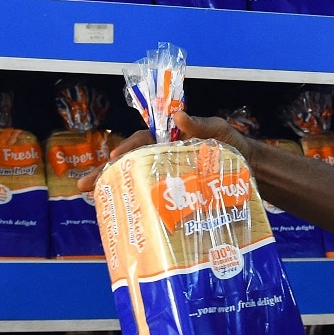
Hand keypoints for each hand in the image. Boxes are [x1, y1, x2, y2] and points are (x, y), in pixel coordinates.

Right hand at [76, 111, 256, 191]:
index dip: (126, 150)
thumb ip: (200, 124)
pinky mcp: (176, 196)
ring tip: (96, 204)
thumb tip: (179, 115)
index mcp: (168, 140)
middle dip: (105, 174)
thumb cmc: (233, 144)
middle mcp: (162, 159)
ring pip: (137, 183)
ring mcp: (167, 178)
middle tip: (83, 187)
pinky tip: (128, 220)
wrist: (250, 168)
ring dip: (116, 192)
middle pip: (129, 165)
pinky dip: (139, 207)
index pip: (141, 142)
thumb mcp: (219, 130)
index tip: (114, 159)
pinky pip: (154, 200)